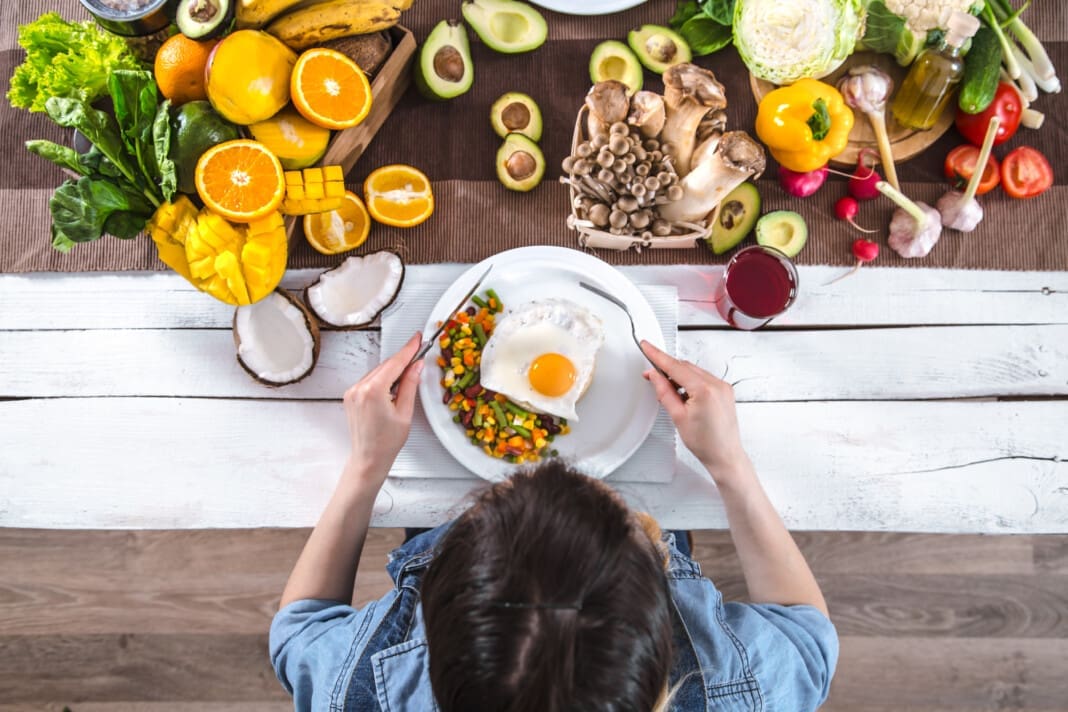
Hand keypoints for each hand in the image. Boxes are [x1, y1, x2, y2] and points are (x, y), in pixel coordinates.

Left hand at [342, 332, 423, 487]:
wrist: (369, 458)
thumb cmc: (387, 441)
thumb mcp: (405, 412)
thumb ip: (410, 384)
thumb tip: (416, 365)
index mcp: (373, 391)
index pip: (395, 363)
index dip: (408, 349)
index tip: (417, 339)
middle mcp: (359, 388)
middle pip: (385, 366)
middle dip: (402, 360)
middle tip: (418, 356)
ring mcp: (352, 392)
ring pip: (377, 372)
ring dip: (392, 371)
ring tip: (407, 377)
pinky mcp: (350, 396)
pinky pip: (369, 380)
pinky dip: (381, 379)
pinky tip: (391, 387)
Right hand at [640, 340, 748, 481]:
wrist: (725, 455)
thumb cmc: (705, 442)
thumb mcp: (678, 416)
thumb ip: (664, 392)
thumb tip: (654, 375)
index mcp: (704, 389)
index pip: (675, 366)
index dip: (657, 356)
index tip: (647, 346)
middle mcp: (716, 384)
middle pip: (685, 366)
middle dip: (667, 368)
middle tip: (651, 376)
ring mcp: (723, 386)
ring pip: (694, 371)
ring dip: (679, 376)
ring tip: (669, 393)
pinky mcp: (725, 391)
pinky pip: (703, 378)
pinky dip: (690, 381)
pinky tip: (683, 393)